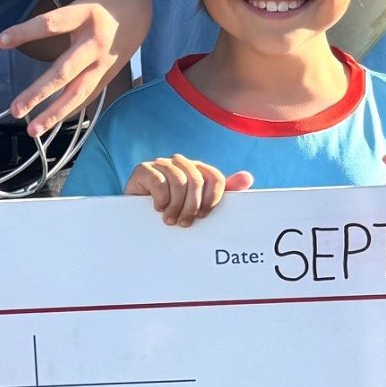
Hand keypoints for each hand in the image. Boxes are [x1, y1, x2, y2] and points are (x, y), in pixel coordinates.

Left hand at [0, 0, 152, 136]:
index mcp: (88, 12)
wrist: (145, 9)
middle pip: (64, 71)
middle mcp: (94, 43)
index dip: (26, 32)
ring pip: (76, 93)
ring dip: (52, 112)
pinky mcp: (104, 75)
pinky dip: (66, 113)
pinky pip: (84, 98)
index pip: (53, 23)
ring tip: (28, 128)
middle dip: (39, 91)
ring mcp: (102, 63)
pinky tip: (45, 126)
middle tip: (14, 107)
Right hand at [125, 154, 252, 226]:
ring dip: (176, 206)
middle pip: (197, 180)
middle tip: (185, 223)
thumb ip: (224, 192)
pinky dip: (161, 199)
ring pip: (179, 181)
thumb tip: (247, 178)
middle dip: (192, 206)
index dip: (212, 199)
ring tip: (170, 220)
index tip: (204, 216)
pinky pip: (159, 181)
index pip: (215, 177)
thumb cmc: (171, 211)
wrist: (138, 216)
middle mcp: (180, 163)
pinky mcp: (144, 169)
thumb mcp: (198, 205)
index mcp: (197, 169)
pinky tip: (157, 208)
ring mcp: (161, 164)